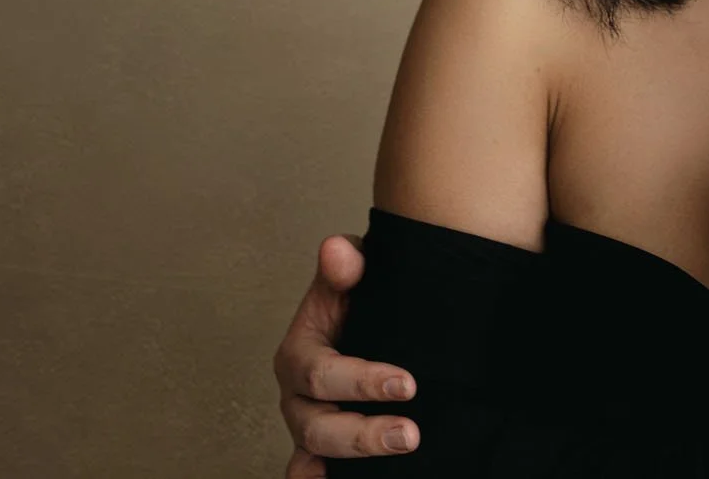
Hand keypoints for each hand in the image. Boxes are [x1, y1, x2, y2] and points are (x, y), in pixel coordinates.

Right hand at [274, 235, 418, 475]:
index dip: (363, 382)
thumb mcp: (355, 274)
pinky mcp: (323, 449)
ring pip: (316, 452)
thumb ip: (348, 263)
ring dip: (357, 458)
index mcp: (300, 354)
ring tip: (403, 448)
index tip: (408, 385)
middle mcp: (298, 396)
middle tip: (410, 434)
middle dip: (364, 434)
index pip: (324, 375)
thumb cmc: (362, 298)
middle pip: (318, 427)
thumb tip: (339, 251)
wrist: (375, 316)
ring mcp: (308, 426)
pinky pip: (308, 471)